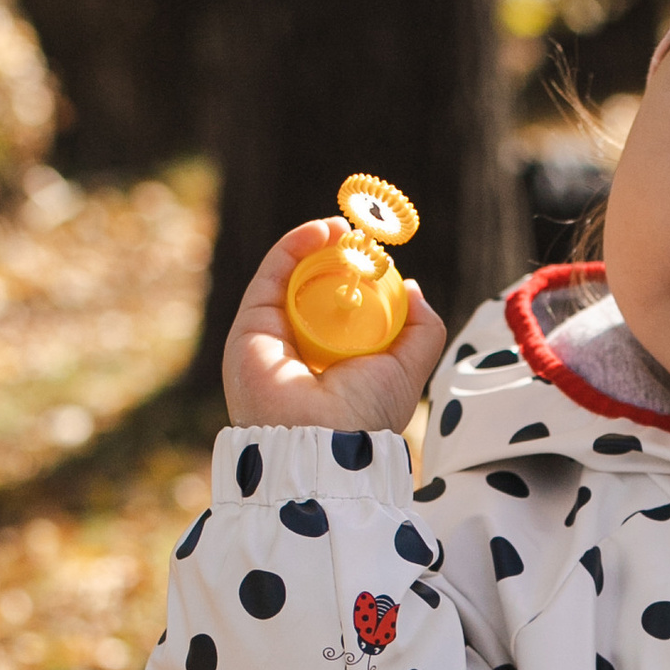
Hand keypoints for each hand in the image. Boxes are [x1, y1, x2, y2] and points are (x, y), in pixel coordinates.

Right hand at [221, 221, 449, 435]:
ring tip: (345, 229)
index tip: (379, 258)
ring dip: (317, 246)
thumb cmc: (366, 412)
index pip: (341, 311)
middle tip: (362, 238)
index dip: (357, 281)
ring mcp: (272, 337)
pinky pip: (272, 275)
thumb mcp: (408, 368)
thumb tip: (413, 290)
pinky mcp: (250, 325)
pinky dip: (295, 246)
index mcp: (332, 364)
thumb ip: (419, 330)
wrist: (323, 440)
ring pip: (291, 278)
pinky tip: (323, 232)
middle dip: (337, 259)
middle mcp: (299, 350)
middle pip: (314, 290)